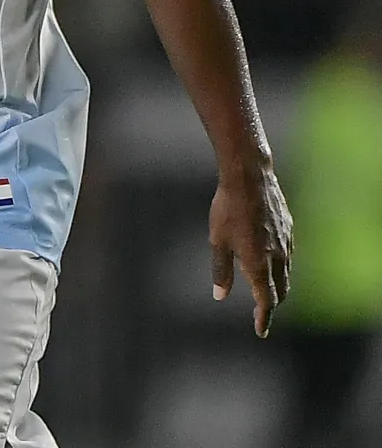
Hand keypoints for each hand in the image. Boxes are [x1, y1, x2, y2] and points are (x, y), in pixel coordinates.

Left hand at [210, 161, 293, 336]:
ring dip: (278, 285)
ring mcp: (286, 243)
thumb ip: (221, 270)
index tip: (260, 330)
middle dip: (272, 303)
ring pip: (287, 273)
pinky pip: (289, 255)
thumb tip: (220, 295)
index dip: (263, 317)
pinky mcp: (289, 229)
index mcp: (259, 264)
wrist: (250, 178)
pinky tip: (274, 261)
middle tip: (261, 311)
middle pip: (281, 290)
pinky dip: (282, 266)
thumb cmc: (227, 209)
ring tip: (268, 290)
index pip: (266, 300)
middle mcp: (278, 257)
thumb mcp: (218, 241)